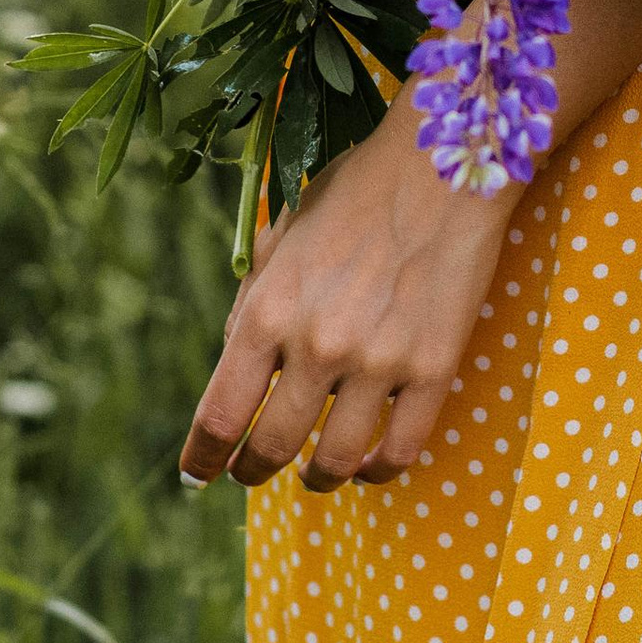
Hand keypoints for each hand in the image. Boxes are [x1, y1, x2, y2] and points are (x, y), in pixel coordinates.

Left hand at [179, 91, 511, 491]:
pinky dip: (379, 471)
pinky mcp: (433, 369)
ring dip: (317, 479)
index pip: (220, 414)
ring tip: (315, 475)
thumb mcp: (282, 234)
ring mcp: (378, 363)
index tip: (197, 476)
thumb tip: (237, 361)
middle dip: (252, 471)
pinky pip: (400, 450)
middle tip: (251, 474)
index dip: (203, 457)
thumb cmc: (356, 190)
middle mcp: (317, 345)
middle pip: (271, 448)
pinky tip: (370, 465)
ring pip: (335, 461)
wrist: (444, 163)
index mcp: (269, 310)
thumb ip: (253, 299)